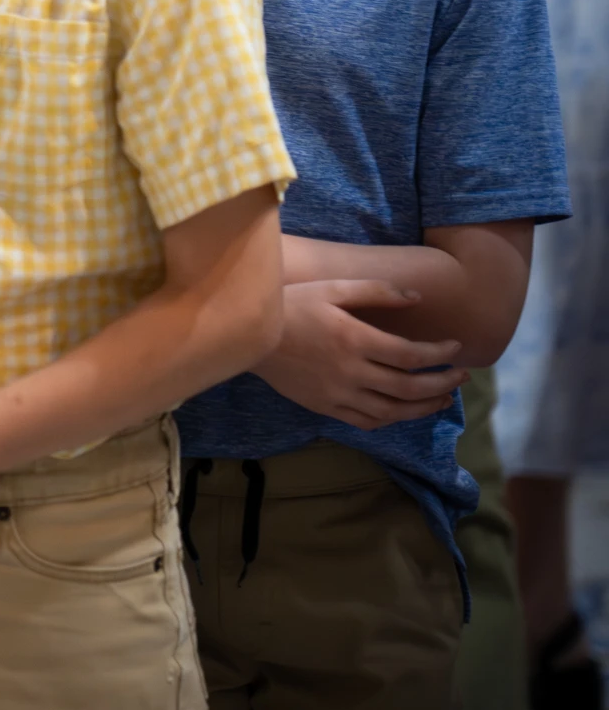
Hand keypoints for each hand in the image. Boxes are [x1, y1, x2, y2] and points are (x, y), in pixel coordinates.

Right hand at [252, 280, 465, 429]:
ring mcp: (337, 394)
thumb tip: (417, 298)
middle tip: (461, 377)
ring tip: (443, 399)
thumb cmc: (290, 305)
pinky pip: (366, 421)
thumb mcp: (332, 288)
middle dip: (442, 383)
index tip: (456, 348)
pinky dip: (391, 419)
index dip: (440, 354)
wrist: (247, 334)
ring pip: (392, 411)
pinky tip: (402, 410)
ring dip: (424, 408)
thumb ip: (377, 292)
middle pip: (409, 387)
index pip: (411, 355)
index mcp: (354, 340)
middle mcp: (350, 371)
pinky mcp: (324, 407)